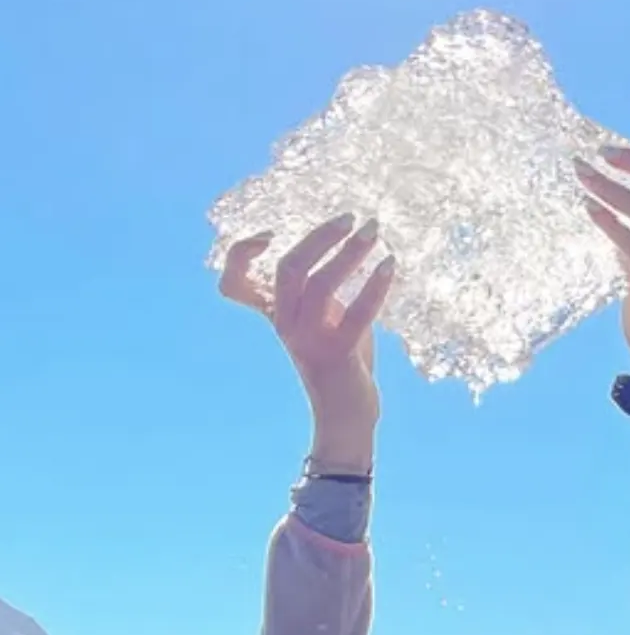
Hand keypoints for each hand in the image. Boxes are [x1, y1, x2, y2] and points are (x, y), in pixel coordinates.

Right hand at [219, 214, 394, 468]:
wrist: (346, 417)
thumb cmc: (340, 362)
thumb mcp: (326, 319)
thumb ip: (325, 289)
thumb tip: (351, 244)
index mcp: (276, 315)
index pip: (233, 284)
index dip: (241, 254)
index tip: (271, 231)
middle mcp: (285, 326)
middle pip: (287, 268)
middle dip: (319, 236)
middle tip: (350, 217)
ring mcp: (308, 342)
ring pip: (320, 284)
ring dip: (350, 252)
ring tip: (374, 231)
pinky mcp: (336, 356)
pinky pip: (357, 313)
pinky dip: (375, 285)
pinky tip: (390, 265)